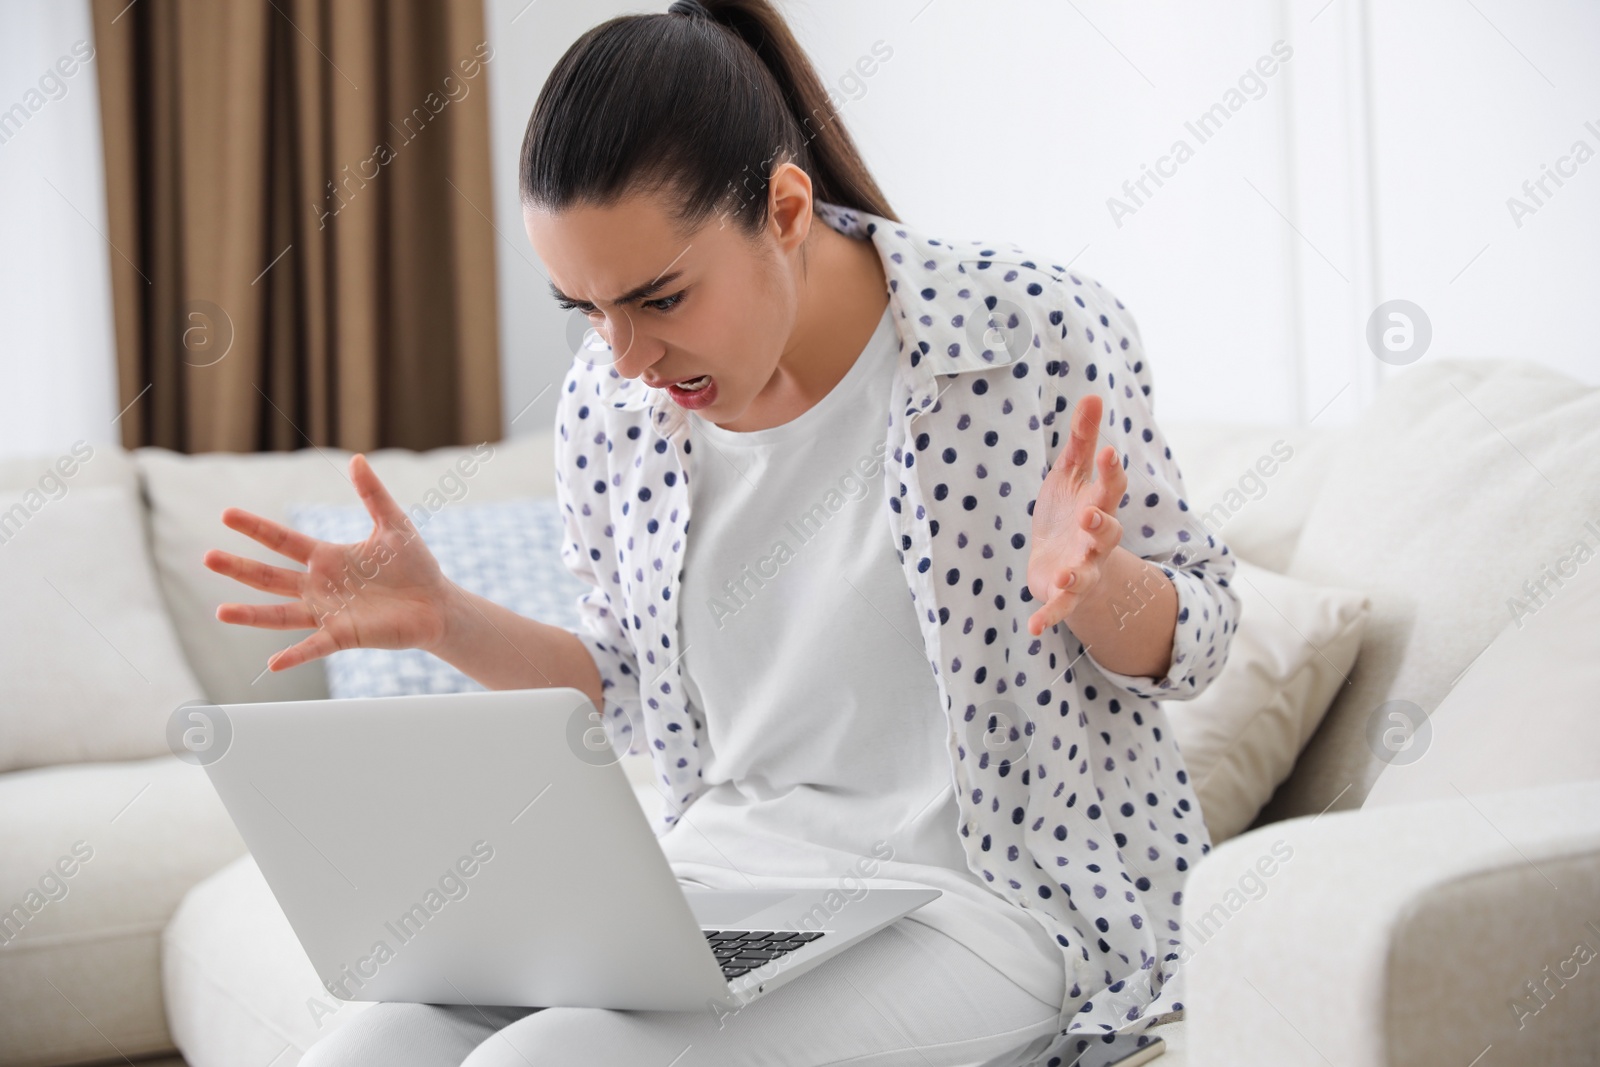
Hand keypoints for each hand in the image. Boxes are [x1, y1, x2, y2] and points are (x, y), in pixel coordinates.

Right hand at [204, 454, 454, 671]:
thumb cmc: (415, 565)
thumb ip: (373, 494)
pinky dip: (295, 655)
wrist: (437, 603)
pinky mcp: (343, 635)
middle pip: (270, 577)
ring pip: (281, 614)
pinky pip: (314, 647)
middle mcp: (319, 586)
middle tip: (207, 558)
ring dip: (251, 615)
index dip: (255, 528)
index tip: (225, 515)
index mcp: (327, 558)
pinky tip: (272, 664)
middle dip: (239, 568)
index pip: (282, 541)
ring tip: (221, 612)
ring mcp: (328, 613)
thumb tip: (358, 458)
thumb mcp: (393, 524)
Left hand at [1026, 393, 1126, 636]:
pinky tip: (1034, 628)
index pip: (1110, 487)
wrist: (1061, 559)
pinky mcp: (1060, 591)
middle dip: (1100, 525)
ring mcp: (1080, 567)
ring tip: (1065, 576)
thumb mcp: (1070, 473)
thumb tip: (1092, 395)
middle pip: (1105, 532)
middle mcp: (1095, 539)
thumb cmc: (1069, 511)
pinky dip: (1048, 616)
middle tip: (1090, 514)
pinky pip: (1058, 608)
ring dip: (1075, 576)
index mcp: (1097, 505)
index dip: (1110, 472)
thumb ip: (1082, 439)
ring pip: (1083, 573)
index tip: (1109, 453)